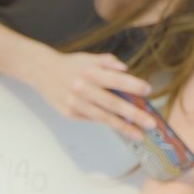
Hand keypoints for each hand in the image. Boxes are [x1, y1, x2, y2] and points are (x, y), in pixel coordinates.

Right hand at [25, 49, 156, 141]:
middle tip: (152, 123)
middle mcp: (82, 89)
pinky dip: (107, 123)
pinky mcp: (69, 114)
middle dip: (134, 114)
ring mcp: (75, 103)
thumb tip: (126, 70)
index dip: (133, 85)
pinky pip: (92, 119)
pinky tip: (121, 128)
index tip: (149, 91)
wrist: (41, 71)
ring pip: (103, 118)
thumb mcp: (89, 58)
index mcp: (90, 72)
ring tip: (140, 135)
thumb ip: (109, 62)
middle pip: (113, 104)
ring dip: (124, 127)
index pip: (115, 80)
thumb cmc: (70, 65)